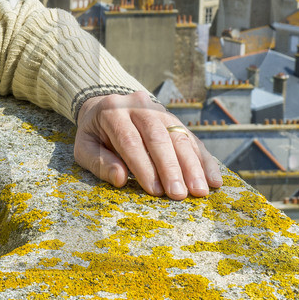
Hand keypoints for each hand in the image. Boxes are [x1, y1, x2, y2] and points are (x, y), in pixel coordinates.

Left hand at [73, 90, 222, 199]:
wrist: (105, 105)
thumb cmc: (94, 134)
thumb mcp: (84, 147)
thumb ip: (99, 163)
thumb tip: (120, 179)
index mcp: (113, 112)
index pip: (131, 141)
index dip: (144, 166)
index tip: (156, 190)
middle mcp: (139, 106)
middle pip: (159, 137)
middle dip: (172, 168)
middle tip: (180, 194)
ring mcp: (160, 110)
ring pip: (179, 136)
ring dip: (192, 166)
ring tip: (201, 191)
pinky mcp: (174, 119)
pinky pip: (192, 139)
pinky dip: (204, 160)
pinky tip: (214, 179)